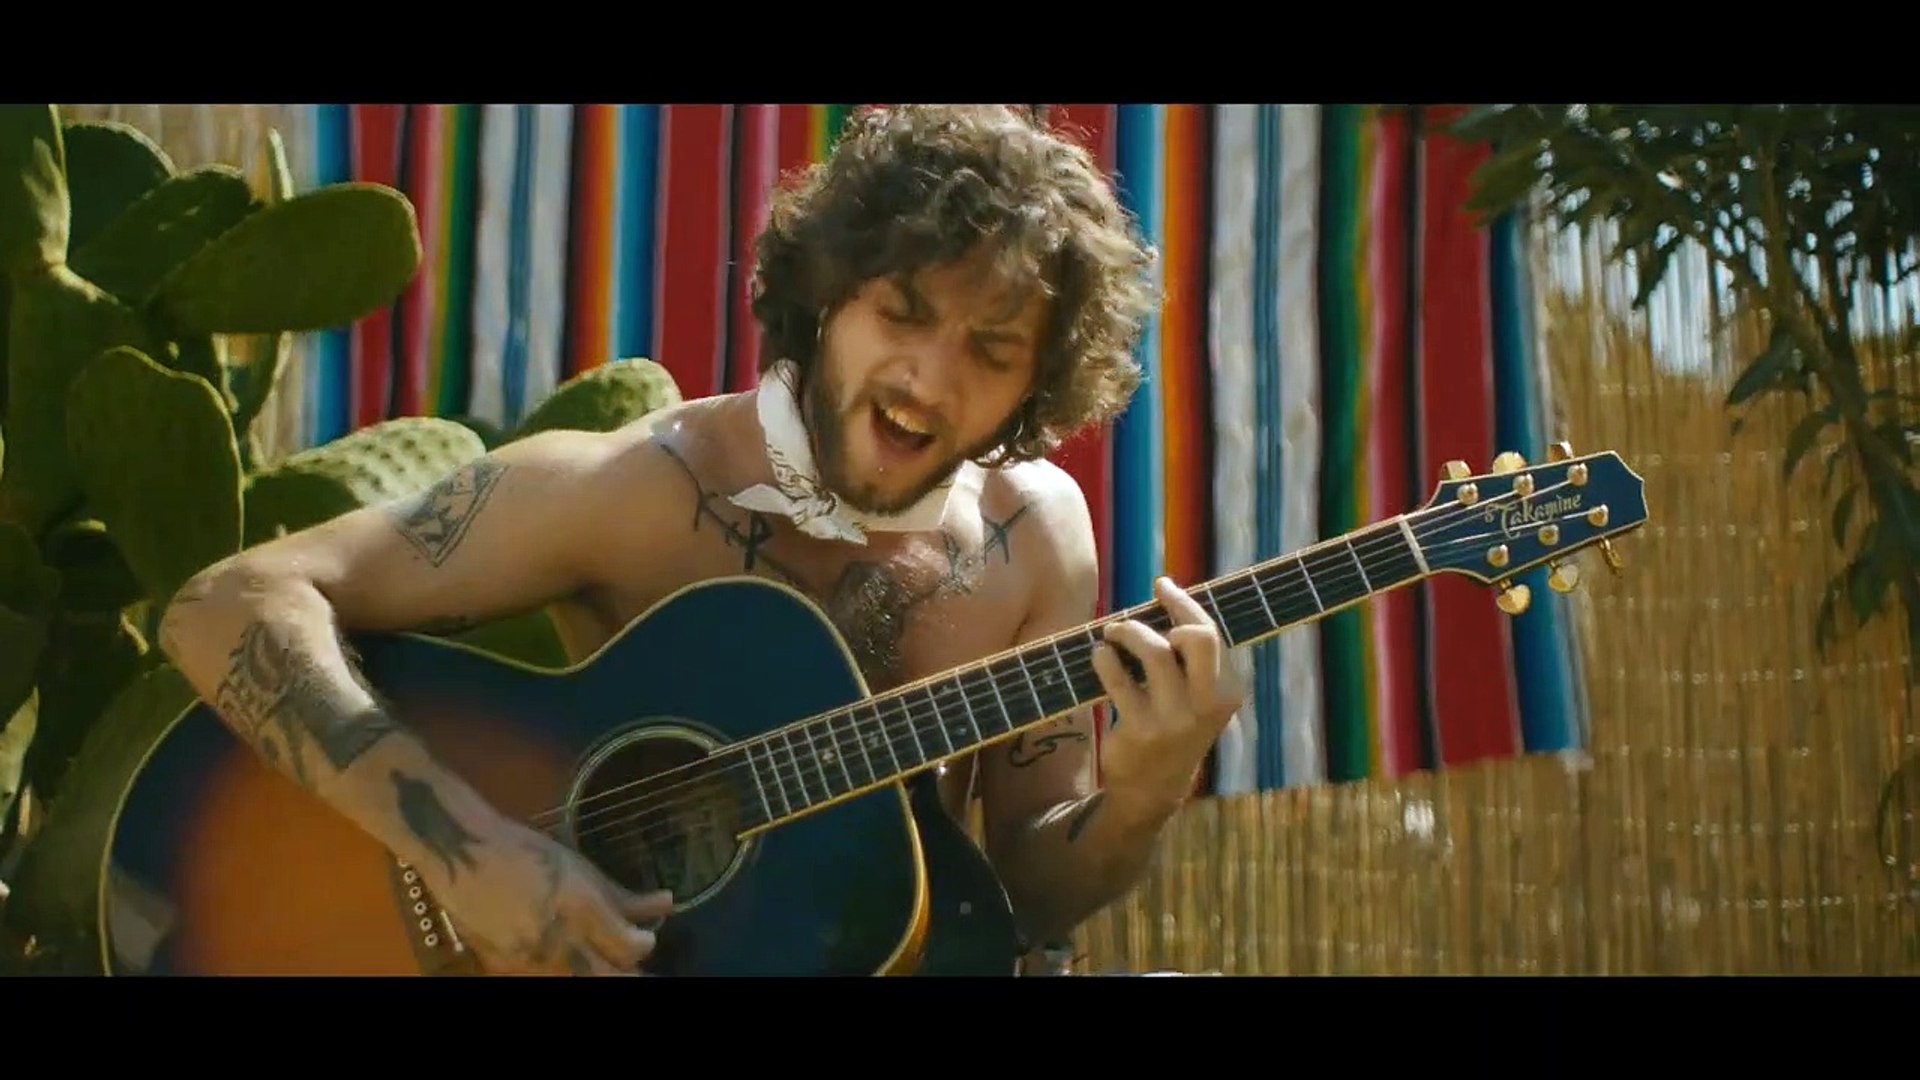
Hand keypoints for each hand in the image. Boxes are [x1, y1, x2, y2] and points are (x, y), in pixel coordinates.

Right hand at [424, 819, 673, 975]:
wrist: (464, 856)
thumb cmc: (528, 852)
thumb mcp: (580, 869)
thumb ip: (623, 895)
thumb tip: (666, 904)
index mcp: (582, 909)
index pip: (630, 948)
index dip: (645, 945)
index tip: (646, 938)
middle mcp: (559, 941)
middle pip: (609, 975)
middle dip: (626, 971)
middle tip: (629, 959)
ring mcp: (531, 960)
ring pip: (577, 978)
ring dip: (594, 968)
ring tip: (598, 955)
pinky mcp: (507, 967)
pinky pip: (545, 974)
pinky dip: (561, 968)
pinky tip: (564, 954)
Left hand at [1090, 576, 1242, 813]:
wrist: (1151, 789)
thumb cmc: (1172, 726)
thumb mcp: (1196, 697)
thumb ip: (1191, 657)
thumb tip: (1168, 594)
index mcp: (1227, 691)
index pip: (1211, 633)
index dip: (1184, 602)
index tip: (1162, 585)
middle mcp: (1207, 704)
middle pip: (1196, 637)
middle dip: (1167, 612)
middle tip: (1139, 612)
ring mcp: (1175, 719)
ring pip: (1153, 651)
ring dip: (1127, 632)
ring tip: (1112, 634)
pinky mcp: (1141, 730)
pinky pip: (1118, 678)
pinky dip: (1104, 658)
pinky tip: (1100, 656)